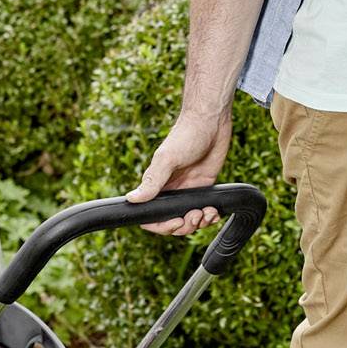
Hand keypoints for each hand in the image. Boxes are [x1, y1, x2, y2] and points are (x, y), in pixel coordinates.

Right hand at [122, 105, 232, 234]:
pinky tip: (214, 212)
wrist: (211, 121)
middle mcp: (171, 190)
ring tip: (208, 213)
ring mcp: (188, 189)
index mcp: (157, 184)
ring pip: (189, 219)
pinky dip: (209, 216)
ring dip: (199, 223)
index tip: (177, 221)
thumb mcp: (167, 159)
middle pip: (173, 222)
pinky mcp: (204, 187)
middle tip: (195, 215)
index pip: (152, 215)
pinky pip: (204, 211)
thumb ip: (152, 180)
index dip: (163, 225)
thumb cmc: (186, 134)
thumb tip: (132, 199)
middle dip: (185, 226)